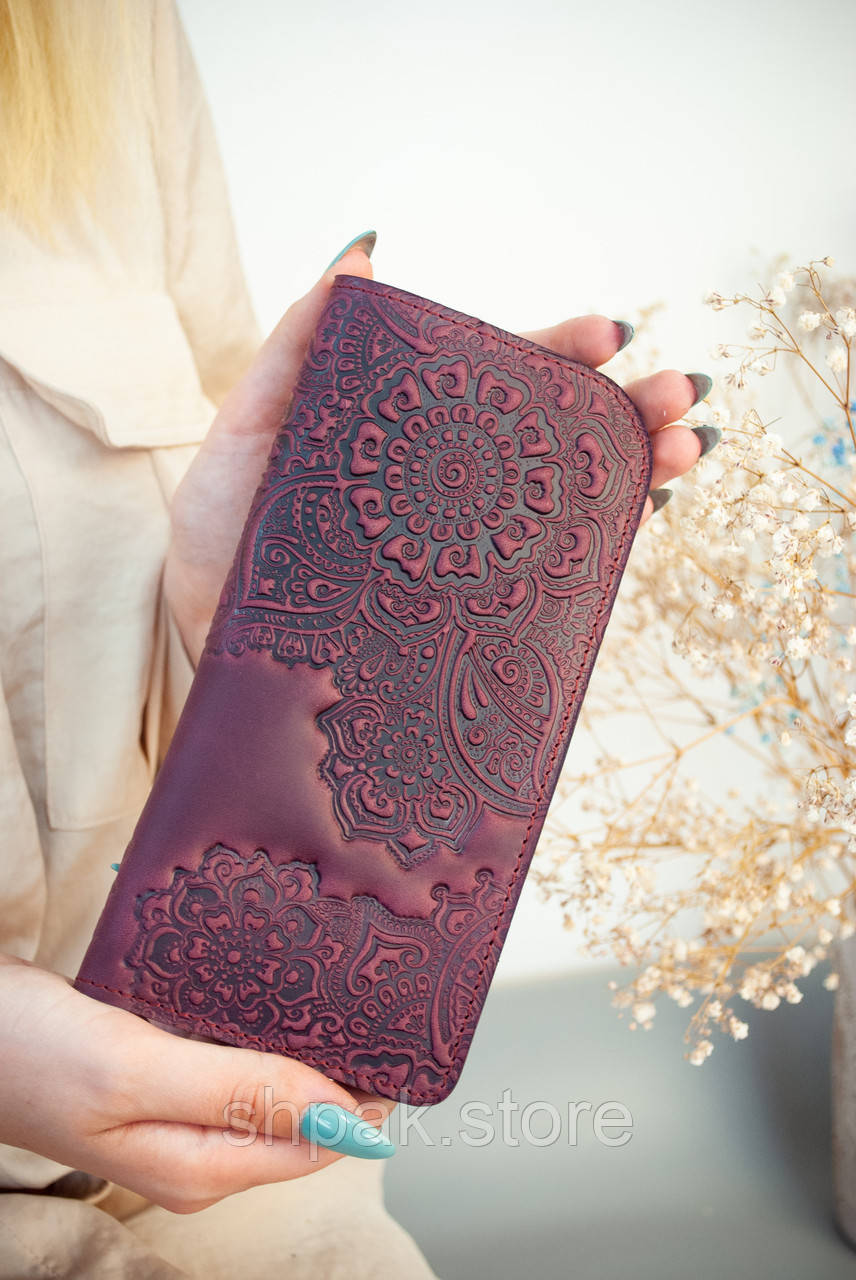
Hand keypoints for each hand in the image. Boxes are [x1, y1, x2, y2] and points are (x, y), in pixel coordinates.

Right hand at [0, 956, 393, 1213]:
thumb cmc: (28, 1053)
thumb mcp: (136, 1072)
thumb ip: (237, 1091)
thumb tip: (338, 1112)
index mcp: (200, 1165)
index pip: (316, 1143)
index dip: (367, 1101)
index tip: (408, 1048)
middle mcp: (195, 1148)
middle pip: (299, 1118)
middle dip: (347, 1074)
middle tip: (388, 1008)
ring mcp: (175, 1111)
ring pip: (269, 1085)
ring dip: (307, 1049)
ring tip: (350, 995)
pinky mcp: (158, 1073)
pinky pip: (232, 1059)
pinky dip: (263, 1031)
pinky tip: (277, 994)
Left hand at [164, 238, 713, 663]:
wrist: (212, 639)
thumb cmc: (223, 534)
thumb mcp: (254, 424)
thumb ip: (303, 342)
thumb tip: (365, 251)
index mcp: (421, 436)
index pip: (509, 381)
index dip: (562, 351)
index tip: (608, 331)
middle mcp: (459, 492)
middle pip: (564, 437)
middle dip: (632, 407)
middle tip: (680, 392)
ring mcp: (473, 554)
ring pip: (577, 501)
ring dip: (644, 467)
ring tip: (691, 444)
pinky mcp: (476, 616)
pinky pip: (555, 578)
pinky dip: (610, 545)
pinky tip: (648, 518)